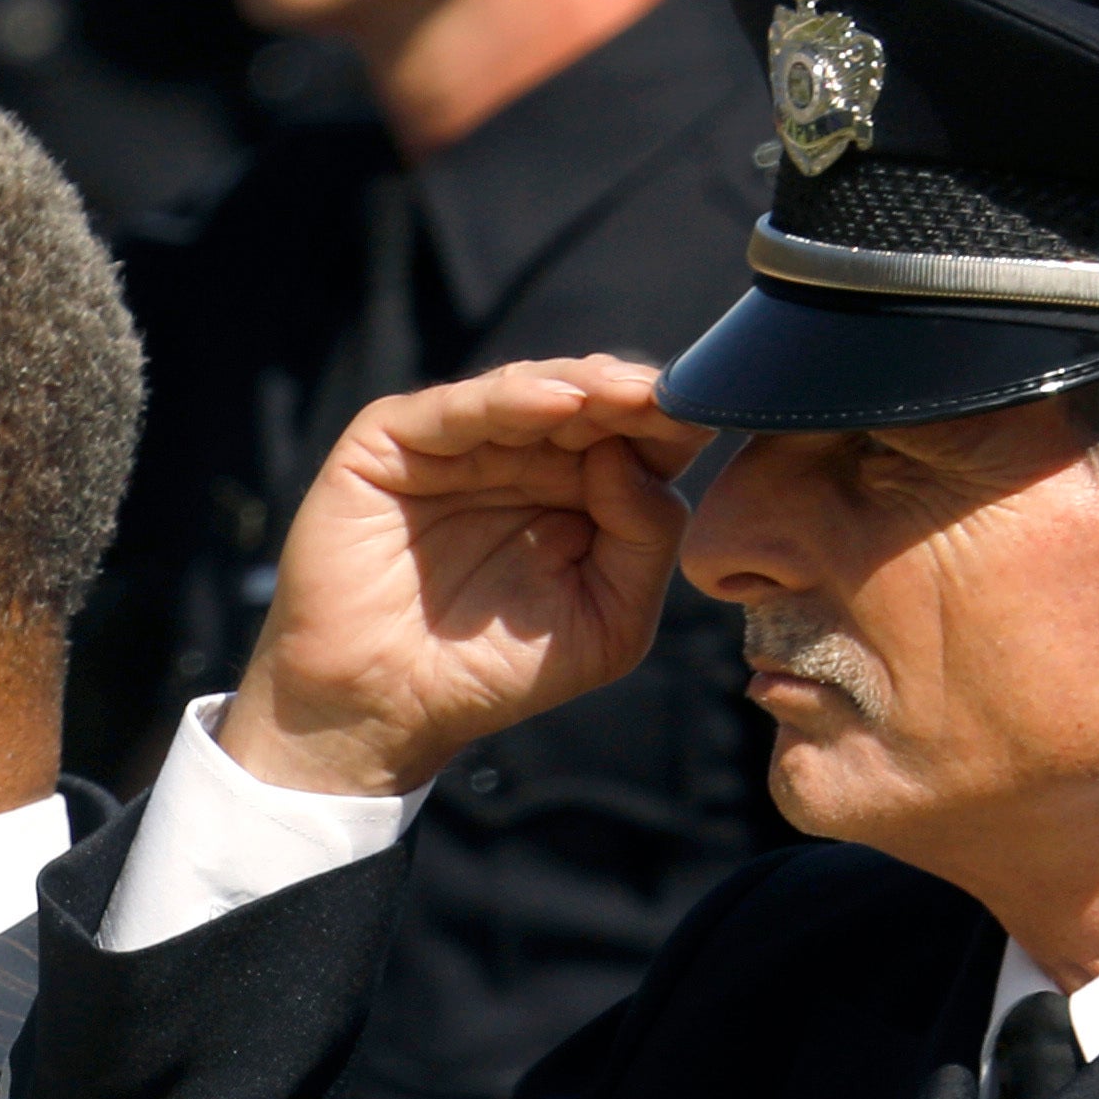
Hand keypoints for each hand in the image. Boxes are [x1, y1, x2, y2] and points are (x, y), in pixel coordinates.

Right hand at [220, 358, 697, 801]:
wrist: (382, 713)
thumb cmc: (493, 673)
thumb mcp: (611, 617)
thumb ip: (645, 536)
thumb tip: (627, 454)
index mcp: (575, 494)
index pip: (634, 437)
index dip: (673, 421)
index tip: (715, 413)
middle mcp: (515, 461)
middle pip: (589, 401)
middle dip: (635, 395)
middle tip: (673, 398)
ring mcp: (452, 451)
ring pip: (528, 389)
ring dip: (585, 385)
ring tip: (625, 395)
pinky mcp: (387, 449)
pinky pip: (453, 408)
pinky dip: (507, 397)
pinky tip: (557, 403)